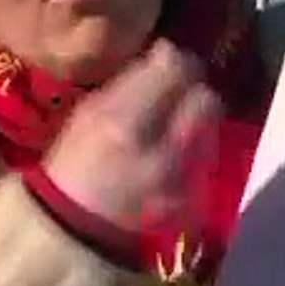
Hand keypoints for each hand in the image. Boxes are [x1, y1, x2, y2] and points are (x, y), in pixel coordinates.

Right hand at [43, 41, 220, 232]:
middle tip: (179, 89)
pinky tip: (174, 154)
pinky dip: (195, 151)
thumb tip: (165, 54)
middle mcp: (161, 152)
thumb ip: (131, 81)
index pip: (176, 71)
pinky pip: (205, 161)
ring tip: (175, 123)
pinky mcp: (192, 202)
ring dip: (198, 119)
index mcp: (124, 124)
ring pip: (212, 130)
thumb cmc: (72, 163)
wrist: (73, 230)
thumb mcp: (88, 112)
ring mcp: (181, 181)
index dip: (175, 58)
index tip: (165, 59)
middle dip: (195, 88)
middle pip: (206, 99)